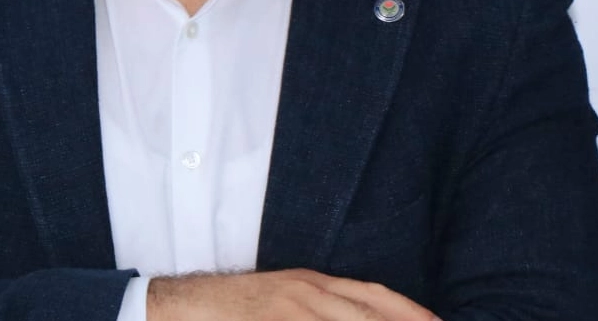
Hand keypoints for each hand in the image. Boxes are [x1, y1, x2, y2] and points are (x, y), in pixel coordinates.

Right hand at [147, 269, 439, 320]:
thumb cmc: (242, 308)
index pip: (374, 296)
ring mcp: (289, 312)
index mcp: (314, 283)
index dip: (410, 311)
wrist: (187, 308)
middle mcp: (307, 294)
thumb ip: (327, 306)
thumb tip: (364, 313)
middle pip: (368, 315)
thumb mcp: (290, 297)